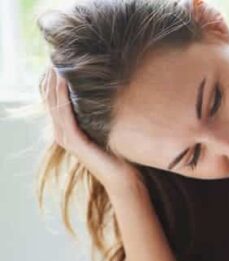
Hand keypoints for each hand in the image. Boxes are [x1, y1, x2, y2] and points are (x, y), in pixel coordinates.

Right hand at [43, 68, 140, 191]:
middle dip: (51, 77)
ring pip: (54, 104)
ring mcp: (67, 138)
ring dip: (53, 83)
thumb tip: (113, 94)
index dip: (54, 81)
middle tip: (56, 57)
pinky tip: (63, 80)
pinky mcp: (74, 141)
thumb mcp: (109, 130)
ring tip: (56, 64)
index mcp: (69, 130)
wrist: (125, 181)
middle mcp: (63, 133)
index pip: (54, 101)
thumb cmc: (121, 157)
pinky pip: (64, 114)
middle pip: (49, 99)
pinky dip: (61, 96)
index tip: (60, 61)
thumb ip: (103, 115)